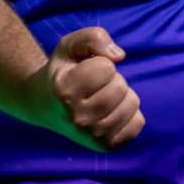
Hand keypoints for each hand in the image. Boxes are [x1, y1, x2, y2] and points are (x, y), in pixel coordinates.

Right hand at [28, 27, 143, 150]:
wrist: (45, 105)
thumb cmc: (64, 70)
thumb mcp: (71, 45)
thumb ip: (94, 37)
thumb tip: (119, 56)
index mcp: (64, 91)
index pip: (107, 67)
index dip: (99, 64)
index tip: (82, 72)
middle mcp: (76, 117)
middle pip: (121, 85)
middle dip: (111, 79)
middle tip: (91, 86)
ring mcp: (91, 135)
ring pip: (132, 103)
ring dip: (121, 95)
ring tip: (98, 98)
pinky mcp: (105, 146)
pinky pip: (138, 122)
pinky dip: (129, 113)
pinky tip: (108, 113)